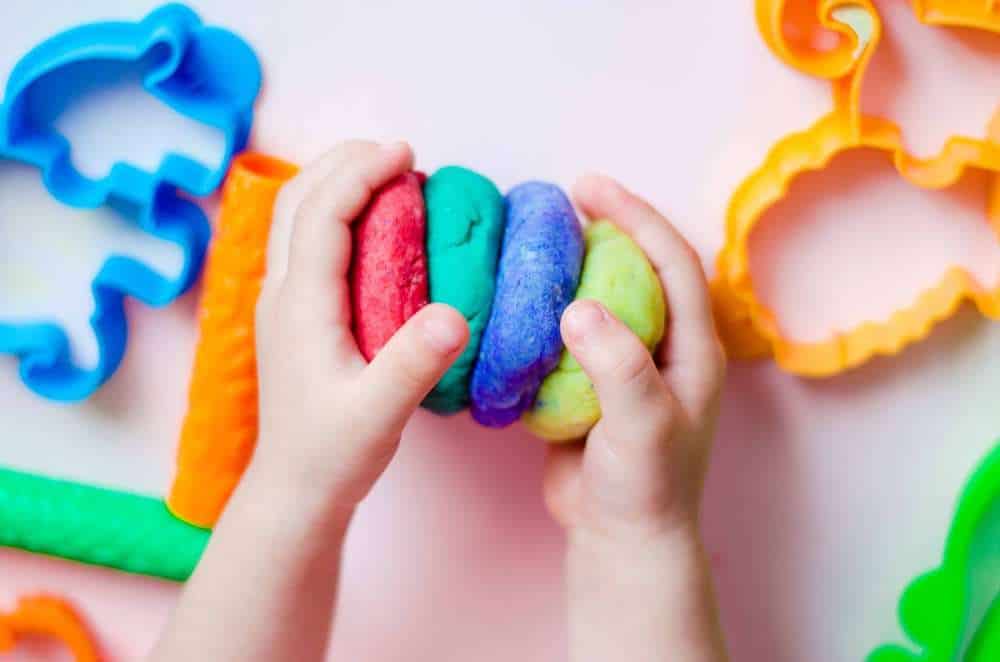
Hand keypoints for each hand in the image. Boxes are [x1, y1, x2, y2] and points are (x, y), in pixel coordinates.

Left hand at [253, 139, 468, 511]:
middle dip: (344, 162)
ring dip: (336, 183)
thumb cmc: (335, 453)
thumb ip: (414, 363)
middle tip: (399, 153)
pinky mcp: (293, 315)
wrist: (296, 489)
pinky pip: (306, 242)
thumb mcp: (380, 413)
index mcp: (300, 305)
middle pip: (299, 200)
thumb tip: (456, 313)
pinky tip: (373, 225)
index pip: (322, 214)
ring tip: (388, 175)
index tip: (406, 153)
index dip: (360, 172)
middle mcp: (281, 293)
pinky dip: (337, 212)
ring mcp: (282, 302)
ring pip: (296, 217)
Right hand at [544, 174, 728, 661]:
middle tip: (564, 197)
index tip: (591, 188)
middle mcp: (665, 347)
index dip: (636, 217)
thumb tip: (577, 307)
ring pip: (605, 295)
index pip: (672, 262)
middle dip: (609, 226)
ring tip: (540, 237)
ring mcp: (629, 364)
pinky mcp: (594, 383)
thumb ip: (618, 365)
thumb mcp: (642, 423)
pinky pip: (573, 331)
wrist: (621, 538)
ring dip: (576, 263)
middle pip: (640, 267)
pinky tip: (521, 297)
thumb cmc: (646, 487)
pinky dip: (549, 307)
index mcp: (693, 348)